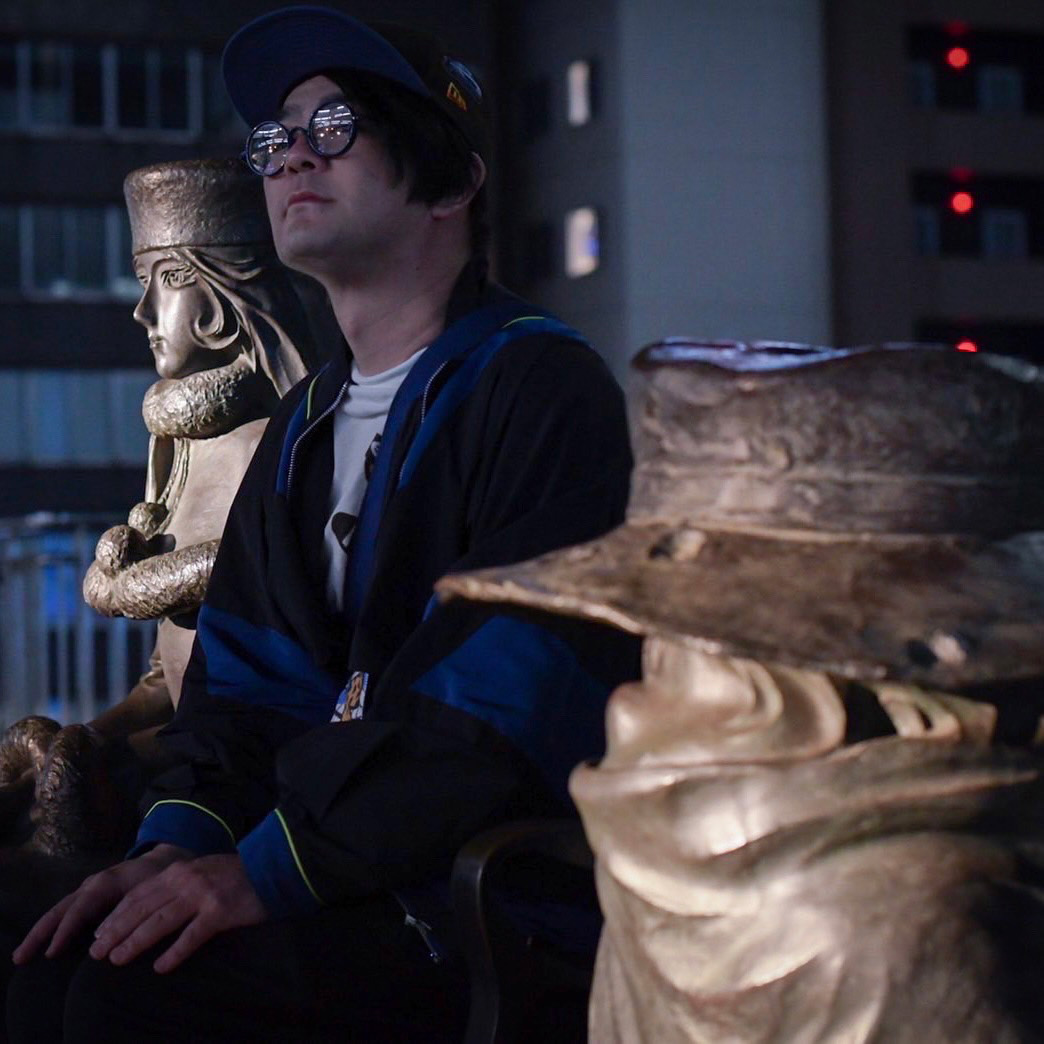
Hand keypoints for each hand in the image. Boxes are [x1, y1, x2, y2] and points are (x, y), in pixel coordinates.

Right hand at [13, 843, 189, 963]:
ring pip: (59, 911)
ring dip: (41, 933)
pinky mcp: (89, 897)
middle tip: (20, 958)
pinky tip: (43, 947)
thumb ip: (131, 910)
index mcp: (104, 883)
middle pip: (60, 910)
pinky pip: (66, 913)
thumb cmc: (160, 877)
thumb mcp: (150, 891)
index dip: (65, 932)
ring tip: (22, 956)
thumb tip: (110, 939)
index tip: (51, 953)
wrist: (165, 859)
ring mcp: (87, 890)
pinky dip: (53, 928)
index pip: (79, 909)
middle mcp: (91, 885)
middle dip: (39, 934)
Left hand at [88, 853, 266, 973]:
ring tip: (117, 959)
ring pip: (159, 921)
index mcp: (180, 870)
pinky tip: (160, 967)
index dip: (116, 914)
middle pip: (142, 908)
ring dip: (135, 941)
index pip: (139, 894)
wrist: (273, 867)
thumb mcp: (202, 871)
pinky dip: (174, 952)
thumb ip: (179, 884)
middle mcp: (186, 880)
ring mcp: (203, 895)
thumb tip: (150, 908)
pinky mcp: (220, 911)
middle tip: (97, 952)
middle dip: (116, 930)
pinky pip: (192, 935)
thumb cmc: (237, 874)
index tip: (99, 933)